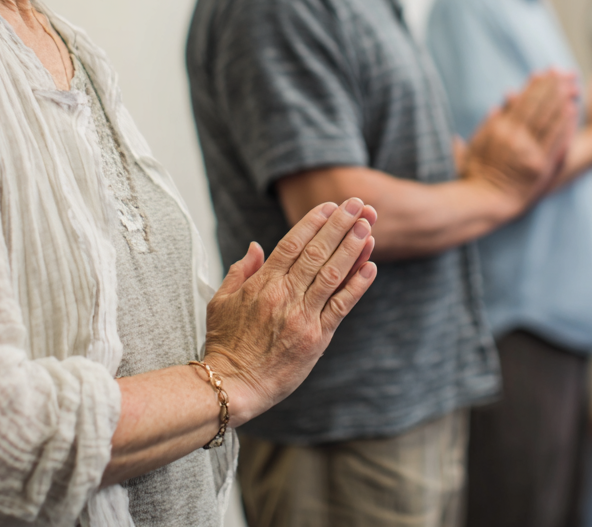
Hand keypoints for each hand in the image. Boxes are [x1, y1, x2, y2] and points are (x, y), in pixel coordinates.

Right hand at [202, 198, 377, 425]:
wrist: (232, 385)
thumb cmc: (224, 344)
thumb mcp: (221, 301)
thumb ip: (240, 270)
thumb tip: (256, 246)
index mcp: (262, 283)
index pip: (292, 243)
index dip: (313, 222)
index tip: (330, 205)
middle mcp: (284, 295)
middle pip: (316, 252)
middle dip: (339, 225)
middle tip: (357, 205)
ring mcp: (302, 316)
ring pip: (332, 274)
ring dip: (352, 248)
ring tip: (368, 227)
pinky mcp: (316, 338)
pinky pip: (341, 306)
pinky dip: (357, 286)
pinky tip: (370, 267)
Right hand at [465, 69, 578, 208]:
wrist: (482, 202)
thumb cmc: (473, 177)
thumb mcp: (473, 147)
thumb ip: (486, 127)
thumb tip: (495, 108)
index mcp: (498, 129)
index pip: (520, 101)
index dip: (534, 86)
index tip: (543, 73)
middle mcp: (514, 136)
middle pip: (536, 105)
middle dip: (551, 87)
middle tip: (564, 71)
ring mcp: (528, 150)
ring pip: (548, 118)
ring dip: (561, 99)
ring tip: (572, 84)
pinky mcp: (541, 165)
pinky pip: (555, 140)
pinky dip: (564, 123)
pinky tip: (572, 110)